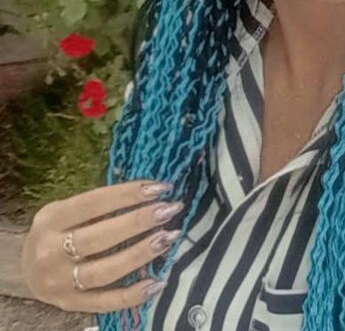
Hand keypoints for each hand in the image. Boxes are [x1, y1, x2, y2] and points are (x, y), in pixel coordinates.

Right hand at [20, 179, 183, 313]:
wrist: (27, 269)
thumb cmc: (57, 230)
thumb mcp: (65, 210)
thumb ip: (97, 205)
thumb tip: (147, 191)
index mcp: (51, 220)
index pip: (93, 203)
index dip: (127, 194)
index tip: (159, 187)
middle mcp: (51, 253)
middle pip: (99, 238)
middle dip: (138, 222)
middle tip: (169, 210)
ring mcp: (60, 283)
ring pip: (105, 271)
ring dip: (141, 254)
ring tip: (169, 237)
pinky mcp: (71, 305)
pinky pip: (106, 303)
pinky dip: (134, 294)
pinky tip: (158, 281)